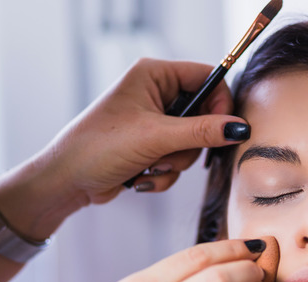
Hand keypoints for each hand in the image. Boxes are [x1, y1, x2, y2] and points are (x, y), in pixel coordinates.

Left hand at [0, 58, 249, 240]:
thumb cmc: (98, 148)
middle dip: (189, 144)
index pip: (207, 77)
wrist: (67, 181)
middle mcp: (154, 93)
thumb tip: (239, 128)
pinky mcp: (149, 147)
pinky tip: (139, 178)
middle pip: (203, 115)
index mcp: (153, 74)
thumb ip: (202, 132)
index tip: (224, 130)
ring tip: (149, 166)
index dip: (220, 104)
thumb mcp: (155, 137)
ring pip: (191, 143)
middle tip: (170, 153)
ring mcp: (152, 122)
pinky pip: (176, 161)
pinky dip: (163, 174)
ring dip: (174, 163)